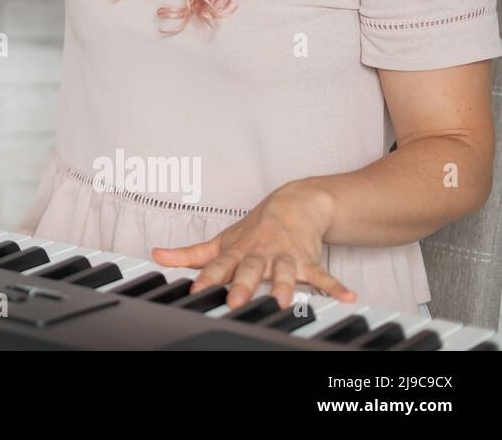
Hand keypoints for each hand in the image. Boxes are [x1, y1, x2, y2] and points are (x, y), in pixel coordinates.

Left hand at [149, 179, 356, 309]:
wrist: (297, 203)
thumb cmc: (256, 228)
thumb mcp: (222, 240)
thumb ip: (190, 254)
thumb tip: (156, 255)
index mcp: (238, 252)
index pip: (218, 266)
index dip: (205, 278)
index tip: (194, 291)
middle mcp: (260, 254)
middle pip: (250, 270)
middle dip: (243, 285)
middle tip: (236, 301)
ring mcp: (285, 256)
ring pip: (285, 272)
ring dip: (285, 286)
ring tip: (283, 301)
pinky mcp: (309, 259)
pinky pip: (323, 274)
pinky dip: (335, 286)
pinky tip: (348, 297)